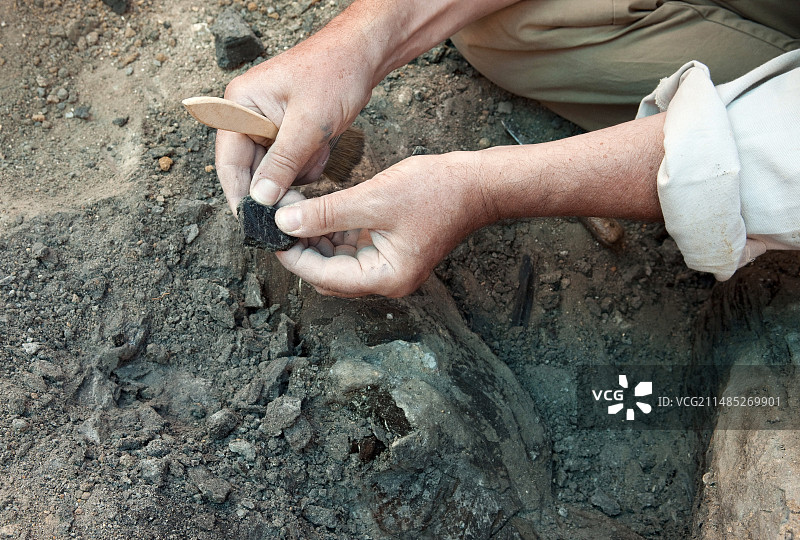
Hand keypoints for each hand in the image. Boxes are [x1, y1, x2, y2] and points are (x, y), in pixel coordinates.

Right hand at [214, 28, 374, 212]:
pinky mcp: (289, 131)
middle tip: (295, 203)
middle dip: (277, 183)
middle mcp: (248, 115)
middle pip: (251, 168)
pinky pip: (293, 162)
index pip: (229, 161)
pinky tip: (323, 147)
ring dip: (298, 171)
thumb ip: (282, 163)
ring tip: (317, 151)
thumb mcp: (307, 124)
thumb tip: (260, 198)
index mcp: (240, 105)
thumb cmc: (334, 75)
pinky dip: (310, 162)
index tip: (252, 222)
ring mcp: (269, 123)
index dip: (239, 194)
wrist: (364, 56)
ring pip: (275, 169)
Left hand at [272, 153, 496, 296]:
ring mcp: (388, 264)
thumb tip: (285, 223)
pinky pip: (351, 246)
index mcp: (385, 277)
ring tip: (293, 211)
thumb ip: (327, 213)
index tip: (270, 234)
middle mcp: (385, 278)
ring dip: (315, 239)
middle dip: (302, 248)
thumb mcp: (374, 199)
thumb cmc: (437, 192)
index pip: (325, 276)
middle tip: (279, 219)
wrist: (477, 184)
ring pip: (337, 260)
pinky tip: (316, 211)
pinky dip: (332, 231)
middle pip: (329, 273)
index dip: (294, 256)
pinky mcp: (389, 248)